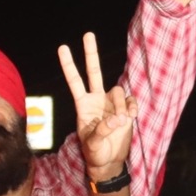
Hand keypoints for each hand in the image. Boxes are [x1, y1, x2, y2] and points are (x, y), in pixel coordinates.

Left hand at [58, 32, 136, 181]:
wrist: (109, 161)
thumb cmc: (95, 153)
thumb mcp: (93, 144)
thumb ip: (102, 131)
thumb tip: (117, 119)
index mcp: (83, 105)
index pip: (75, 81)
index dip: (69, 65)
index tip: (62, 48)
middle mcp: (97, 100)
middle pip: (94, 72)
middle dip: (91, 53)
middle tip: (87, 34)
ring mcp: (111, 103)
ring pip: (118, 91)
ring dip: (121, 104)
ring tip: (122, 121)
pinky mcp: (125, 110)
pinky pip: (131, 101)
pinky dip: (132, 107)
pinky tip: (131, 117)